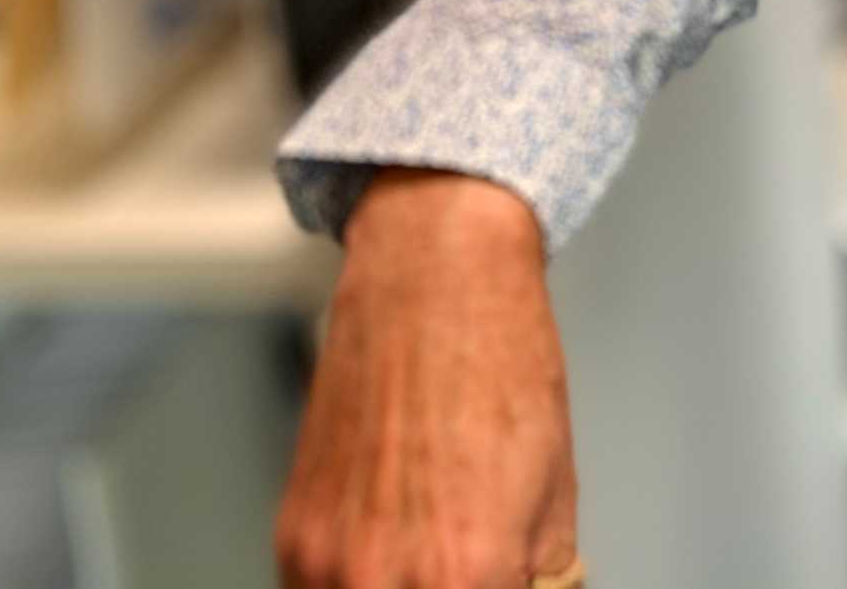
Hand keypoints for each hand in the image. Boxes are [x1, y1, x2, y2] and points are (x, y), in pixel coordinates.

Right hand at [276, 168, 580, 588]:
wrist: (435, 288)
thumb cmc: (501, 368)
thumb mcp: (555, 493)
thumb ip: (537, 575)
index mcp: (464, 576)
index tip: (501, 584)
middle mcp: (381, 580)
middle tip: (467, 569)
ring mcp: (325, 561)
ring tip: (428, 557)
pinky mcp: (292, 535)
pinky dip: (354, 582)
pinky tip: (392, 545)